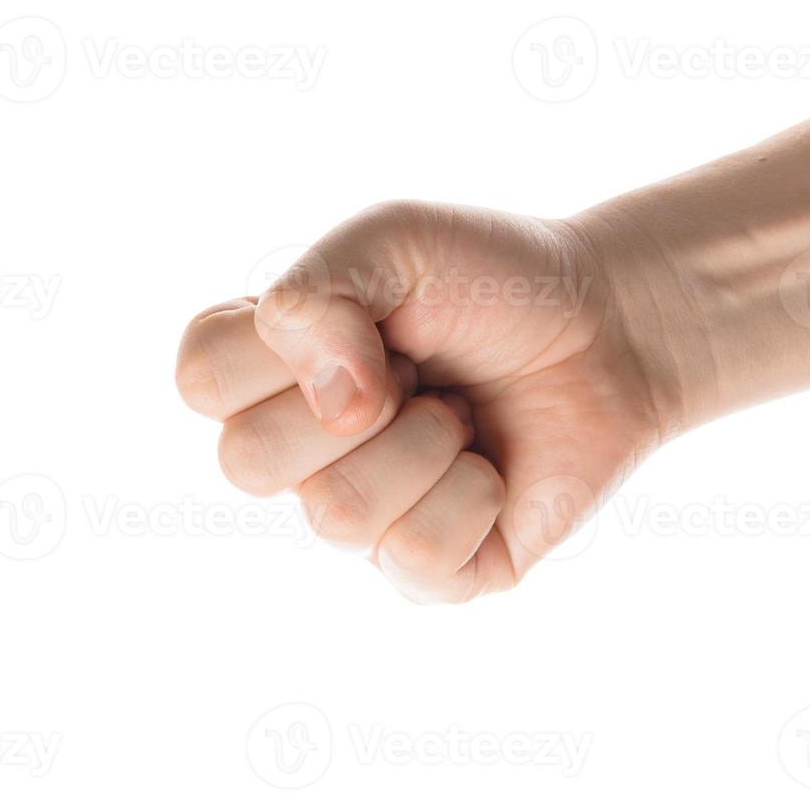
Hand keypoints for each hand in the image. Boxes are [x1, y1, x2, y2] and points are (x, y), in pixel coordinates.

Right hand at [175, 201, 673, 602]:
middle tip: (419, 370)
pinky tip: (491, 466)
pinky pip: (414, 555)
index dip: (278, 348)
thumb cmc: (495, 282)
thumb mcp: (395, 240)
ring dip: (425, 443)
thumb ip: (317, 293)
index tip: (363, 318)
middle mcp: (304, 450)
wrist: (609, 329)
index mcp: (274, 367)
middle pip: (248, 463)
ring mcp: (364, 515)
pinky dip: (472, 494)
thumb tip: (332, 405)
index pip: (200, 380)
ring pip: (336, 515)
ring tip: (461, 412)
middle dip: (358, 400)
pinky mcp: (430, 570)